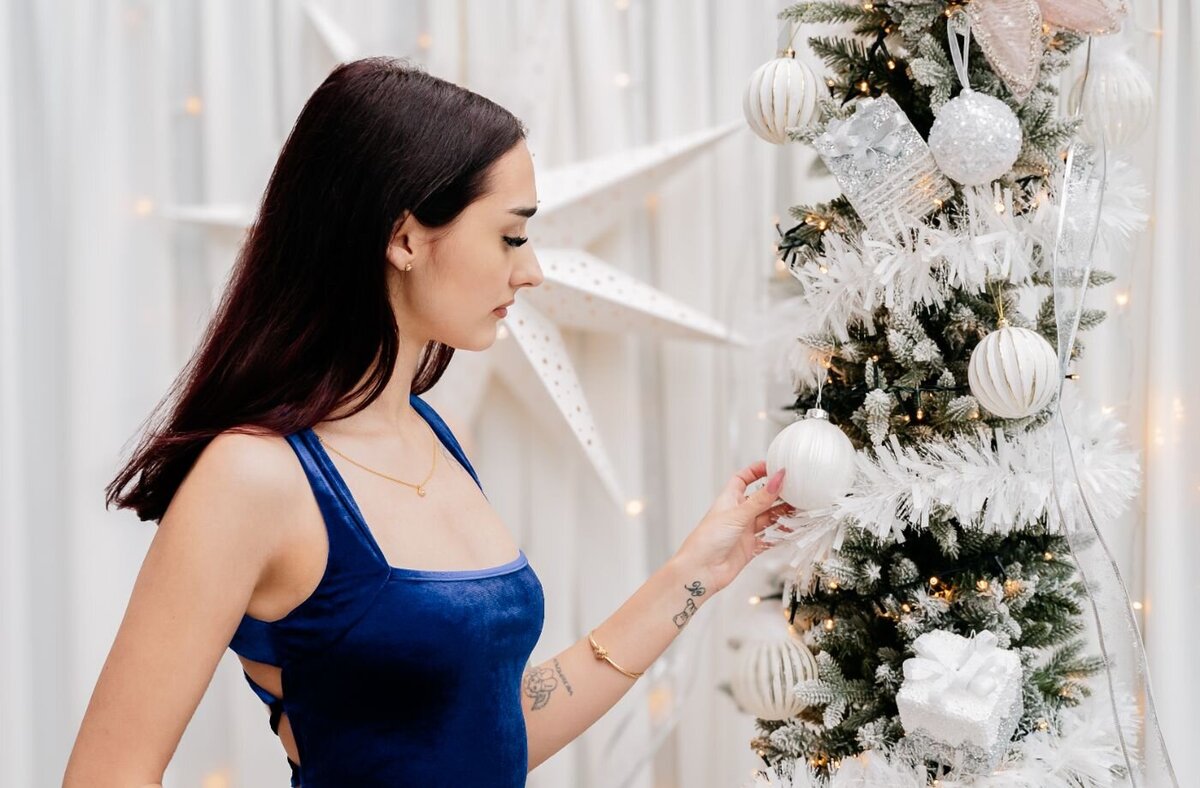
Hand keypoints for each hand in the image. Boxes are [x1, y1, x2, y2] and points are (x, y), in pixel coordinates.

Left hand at [672, 461, 793, 594]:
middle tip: (797, 489)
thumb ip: (761, 499)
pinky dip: (781, 534)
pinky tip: (793, 530)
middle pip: (761, 498)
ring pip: (768, 518)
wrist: (700, 571)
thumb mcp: (737, 515)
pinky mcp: (750, 548)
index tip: (774, 466)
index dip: (757, 471)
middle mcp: (738, 514)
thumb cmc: (708, 540)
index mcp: (730, 500)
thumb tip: (778, 478)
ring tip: (800, 508)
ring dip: (782, 514)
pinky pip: (770, 538)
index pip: (743, 478)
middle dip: (777, 493)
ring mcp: (745, 531)